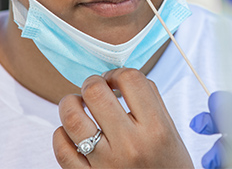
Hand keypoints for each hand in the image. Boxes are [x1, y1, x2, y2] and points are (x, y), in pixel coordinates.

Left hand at [53, 68, 192, 167]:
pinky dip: (61, 134)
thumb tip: (121, 77)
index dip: (118, 73)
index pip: (131, 79)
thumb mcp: (170, 131)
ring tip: (78, 104)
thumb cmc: (169, 166)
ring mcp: (106, 164)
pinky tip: (71, 131)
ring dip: (71, 103)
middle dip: (93, 83)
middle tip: (96, 88)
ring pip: (72, 118)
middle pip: (96, 92)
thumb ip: (150, 100)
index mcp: (155, 128)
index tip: (116, 80)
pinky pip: (62, 149)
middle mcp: (130, 145)